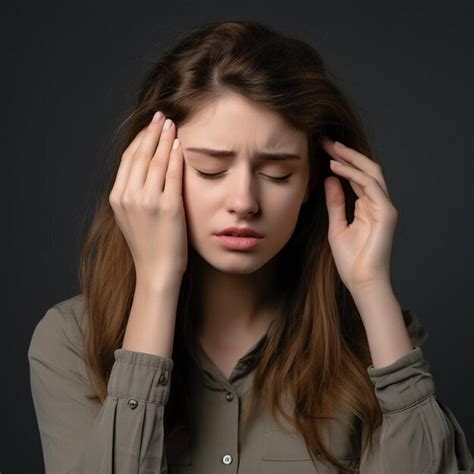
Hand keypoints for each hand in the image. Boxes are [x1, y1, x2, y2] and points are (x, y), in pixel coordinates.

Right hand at [109, 112, 187, 286]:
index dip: (140, 140)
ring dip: (164, 138)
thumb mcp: (130, 218)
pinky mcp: (168, 207)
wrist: (156, 271)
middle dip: (152, 132)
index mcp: (117, 198)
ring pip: (156, 160)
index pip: (129, 160)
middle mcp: (129, 196)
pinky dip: (176, 156)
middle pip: (141, 155)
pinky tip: (181, 144)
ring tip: (172, 124)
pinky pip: (173, 174)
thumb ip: (132, 194)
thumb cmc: (148, 245)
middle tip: (161, 116)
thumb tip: (141, 171)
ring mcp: (148, 201)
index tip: (149, 127)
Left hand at [322, 137, 397, 291]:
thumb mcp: (337, 226)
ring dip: (350, 158)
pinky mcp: (387, 213)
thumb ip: (335, 203)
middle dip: (346, 153)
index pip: (356, 177)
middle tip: (326, 141)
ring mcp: (385, 207)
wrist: (362, 282)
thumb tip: (330, 179)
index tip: (322, 150)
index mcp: (367, 206)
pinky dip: (354, 174)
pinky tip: (337, 167)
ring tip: (329, 148)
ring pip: (371, 172)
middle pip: (365, 169)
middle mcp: (378, 203)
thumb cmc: (350, 259)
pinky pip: (372, 186)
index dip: (341, 161)